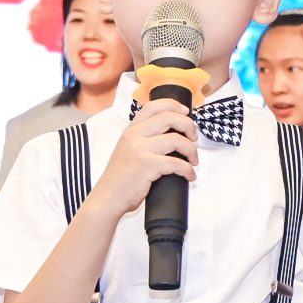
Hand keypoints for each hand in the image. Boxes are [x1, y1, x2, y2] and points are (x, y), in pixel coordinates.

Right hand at [93, 97, 198, 213]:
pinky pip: (176, 163)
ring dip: (191, 150)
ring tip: (193, 161)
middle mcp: (134, 135)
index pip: (153, 106)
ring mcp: (140, 149)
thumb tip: (173, 134)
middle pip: (169, 117)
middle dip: (189, 126)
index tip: (186, 112)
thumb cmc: (121, 178)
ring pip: (176, 140)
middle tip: (194, 139)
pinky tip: (189, 176)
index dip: (173, 105)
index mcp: (131, 130)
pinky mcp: (147, 165)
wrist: (108, 198)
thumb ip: (143, 139)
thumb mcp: (128, 150)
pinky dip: (188, 170)